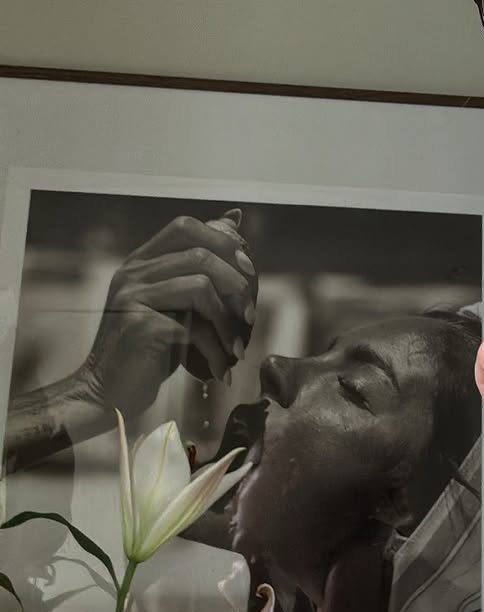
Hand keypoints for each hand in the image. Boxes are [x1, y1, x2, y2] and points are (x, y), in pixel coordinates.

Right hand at [73, 208, 257, 416]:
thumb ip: (199, 268)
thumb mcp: (176, 304)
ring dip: (228, 321)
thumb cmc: (149, 350)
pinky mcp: (139, 326)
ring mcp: (132, 298)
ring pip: (200, 287)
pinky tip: (221, 368)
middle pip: (200, 255)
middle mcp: (132, 274)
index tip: (248, 270)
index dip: (223, 242)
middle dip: (236, 284)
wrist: (107, 393)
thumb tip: (235, 217)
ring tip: (236, 347)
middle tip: (249, 315)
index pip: (185, 226)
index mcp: (140, 263)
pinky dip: (216, 349)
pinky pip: (193, 327)